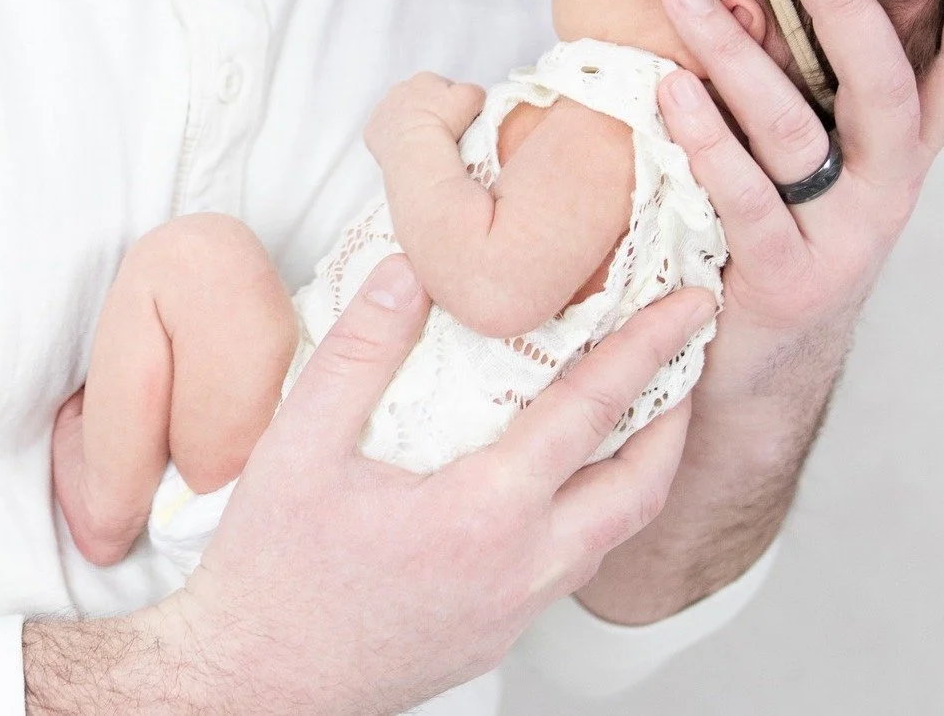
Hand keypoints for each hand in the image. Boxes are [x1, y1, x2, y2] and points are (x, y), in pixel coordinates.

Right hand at [124, 254, 714, 715]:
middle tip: (690, 354)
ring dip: (643, 465)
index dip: (647, 350)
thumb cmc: (275, 573)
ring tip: (646, 406)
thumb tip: (408, 269)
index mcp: (483, 513)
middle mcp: (519, 568)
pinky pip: (575, 562)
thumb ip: (361, 349)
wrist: (252, 684)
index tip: (687, 306)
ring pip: (615, 533)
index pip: (591, 414)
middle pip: (640, 487)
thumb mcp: (301, 443)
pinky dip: (597, 507)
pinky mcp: (497, 631)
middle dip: (678, 413)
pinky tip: (566, 475)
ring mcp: (513, 608)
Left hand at [363, 70, 484, 163]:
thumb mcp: (473, 98)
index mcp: (424, 79)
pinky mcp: (371, 130)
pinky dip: (393, 141)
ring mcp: (382, 109)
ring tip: (422, 144)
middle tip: (441, 133)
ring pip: (399, 117)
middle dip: (428, 113)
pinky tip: (405, 151)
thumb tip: (472, 97)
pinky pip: (384, 134)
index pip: (442, 88)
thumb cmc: (446, 122)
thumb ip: (475, 92)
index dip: (452, 105)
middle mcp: (399, 89)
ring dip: (409, 126)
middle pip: (418, 101)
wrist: (416, 147)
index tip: (457, 121)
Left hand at [574, 0, 943, 623]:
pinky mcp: (789, 283)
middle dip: (847, 6)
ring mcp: (844, 240)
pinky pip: (749, 204)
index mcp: (896, 150)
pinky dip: (709, 146)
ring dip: (736, 58)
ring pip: (798, 133)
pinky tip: (671, 94)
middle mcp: (886, 189)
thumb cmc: (761, 230)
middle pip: (887, 87)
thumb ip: (773, 80)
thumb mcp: (787, 154)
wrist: (746, 375)